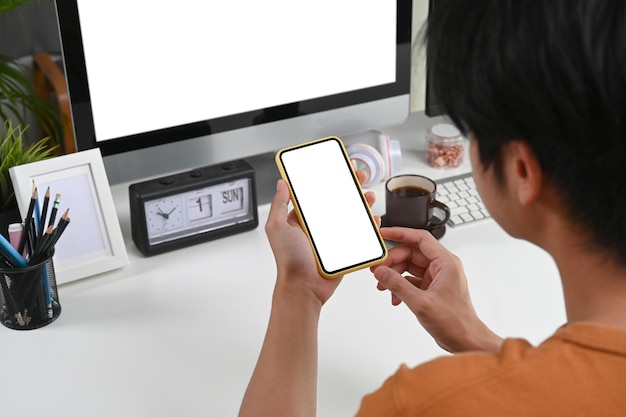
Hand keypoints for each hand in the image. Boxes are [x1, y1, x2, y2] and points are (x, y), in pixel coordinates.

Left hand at [265, 171, 376, 305]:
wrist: (304, 288)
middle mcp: (317, 227)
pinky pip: (359, 235)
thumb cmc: (289, 262)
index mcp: (301, 219)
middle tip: (361, 177)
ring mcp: (331, 238)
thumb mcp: (277, 228)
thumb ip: (279, 205)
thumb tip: (281, 183)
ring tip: (370, 197)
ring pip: (350, 215)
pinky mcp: (343, 250)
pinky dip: (368, 226)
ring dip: (362, 203)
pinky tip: (374, 219)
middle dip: (350, 187)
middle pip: (337, 201)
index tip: (339, 168)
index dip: (328, 179)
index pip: (316, 194)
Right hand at [371, 227, 501, 352]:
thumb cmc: (456, 322)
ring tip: (383, 286)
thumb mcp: (421, 303)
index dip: (400, 233)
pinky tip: (395, 297)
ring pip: (409, 267)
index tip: (384, 233)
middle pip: (411, 253)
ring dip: (394, 275)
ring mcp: (437, 277)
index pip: (420, 238)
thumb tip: (382, 272)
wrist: (465, 341)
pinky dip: (400, 287)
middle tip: (378, 269)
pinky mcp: (431, 288)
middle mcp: (442, 267)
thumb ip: (398, 285)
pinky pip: (411, 280)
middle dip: (392, 261)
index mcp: (446, 263)